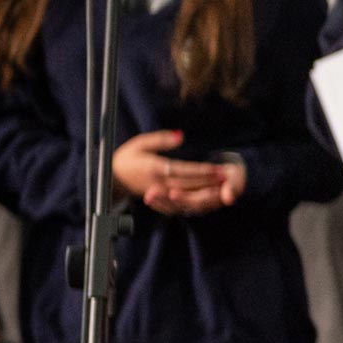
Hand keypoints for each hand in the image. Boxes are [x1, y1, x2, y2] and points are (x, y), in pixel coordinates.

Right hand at [112, 130, 231, 215]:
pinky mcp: (162, 203)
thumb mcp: (140, 143)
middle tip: (230, 178)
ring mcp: (161, 196)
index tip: (219, 169)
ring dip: (208, 196)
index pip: (183, 171)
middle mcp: (158, 184)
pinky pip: (183, 207)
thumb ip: (160, 139)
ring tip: (225, 190)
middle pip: (190, 186)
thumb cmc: (127, 159)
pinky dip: (198, 205)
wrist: (113, 180)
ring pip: (188, 199)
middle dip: (211, 183)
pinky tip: (212, 200)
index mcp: (154, 168)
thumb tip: (180, 136)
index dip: (202, 171)